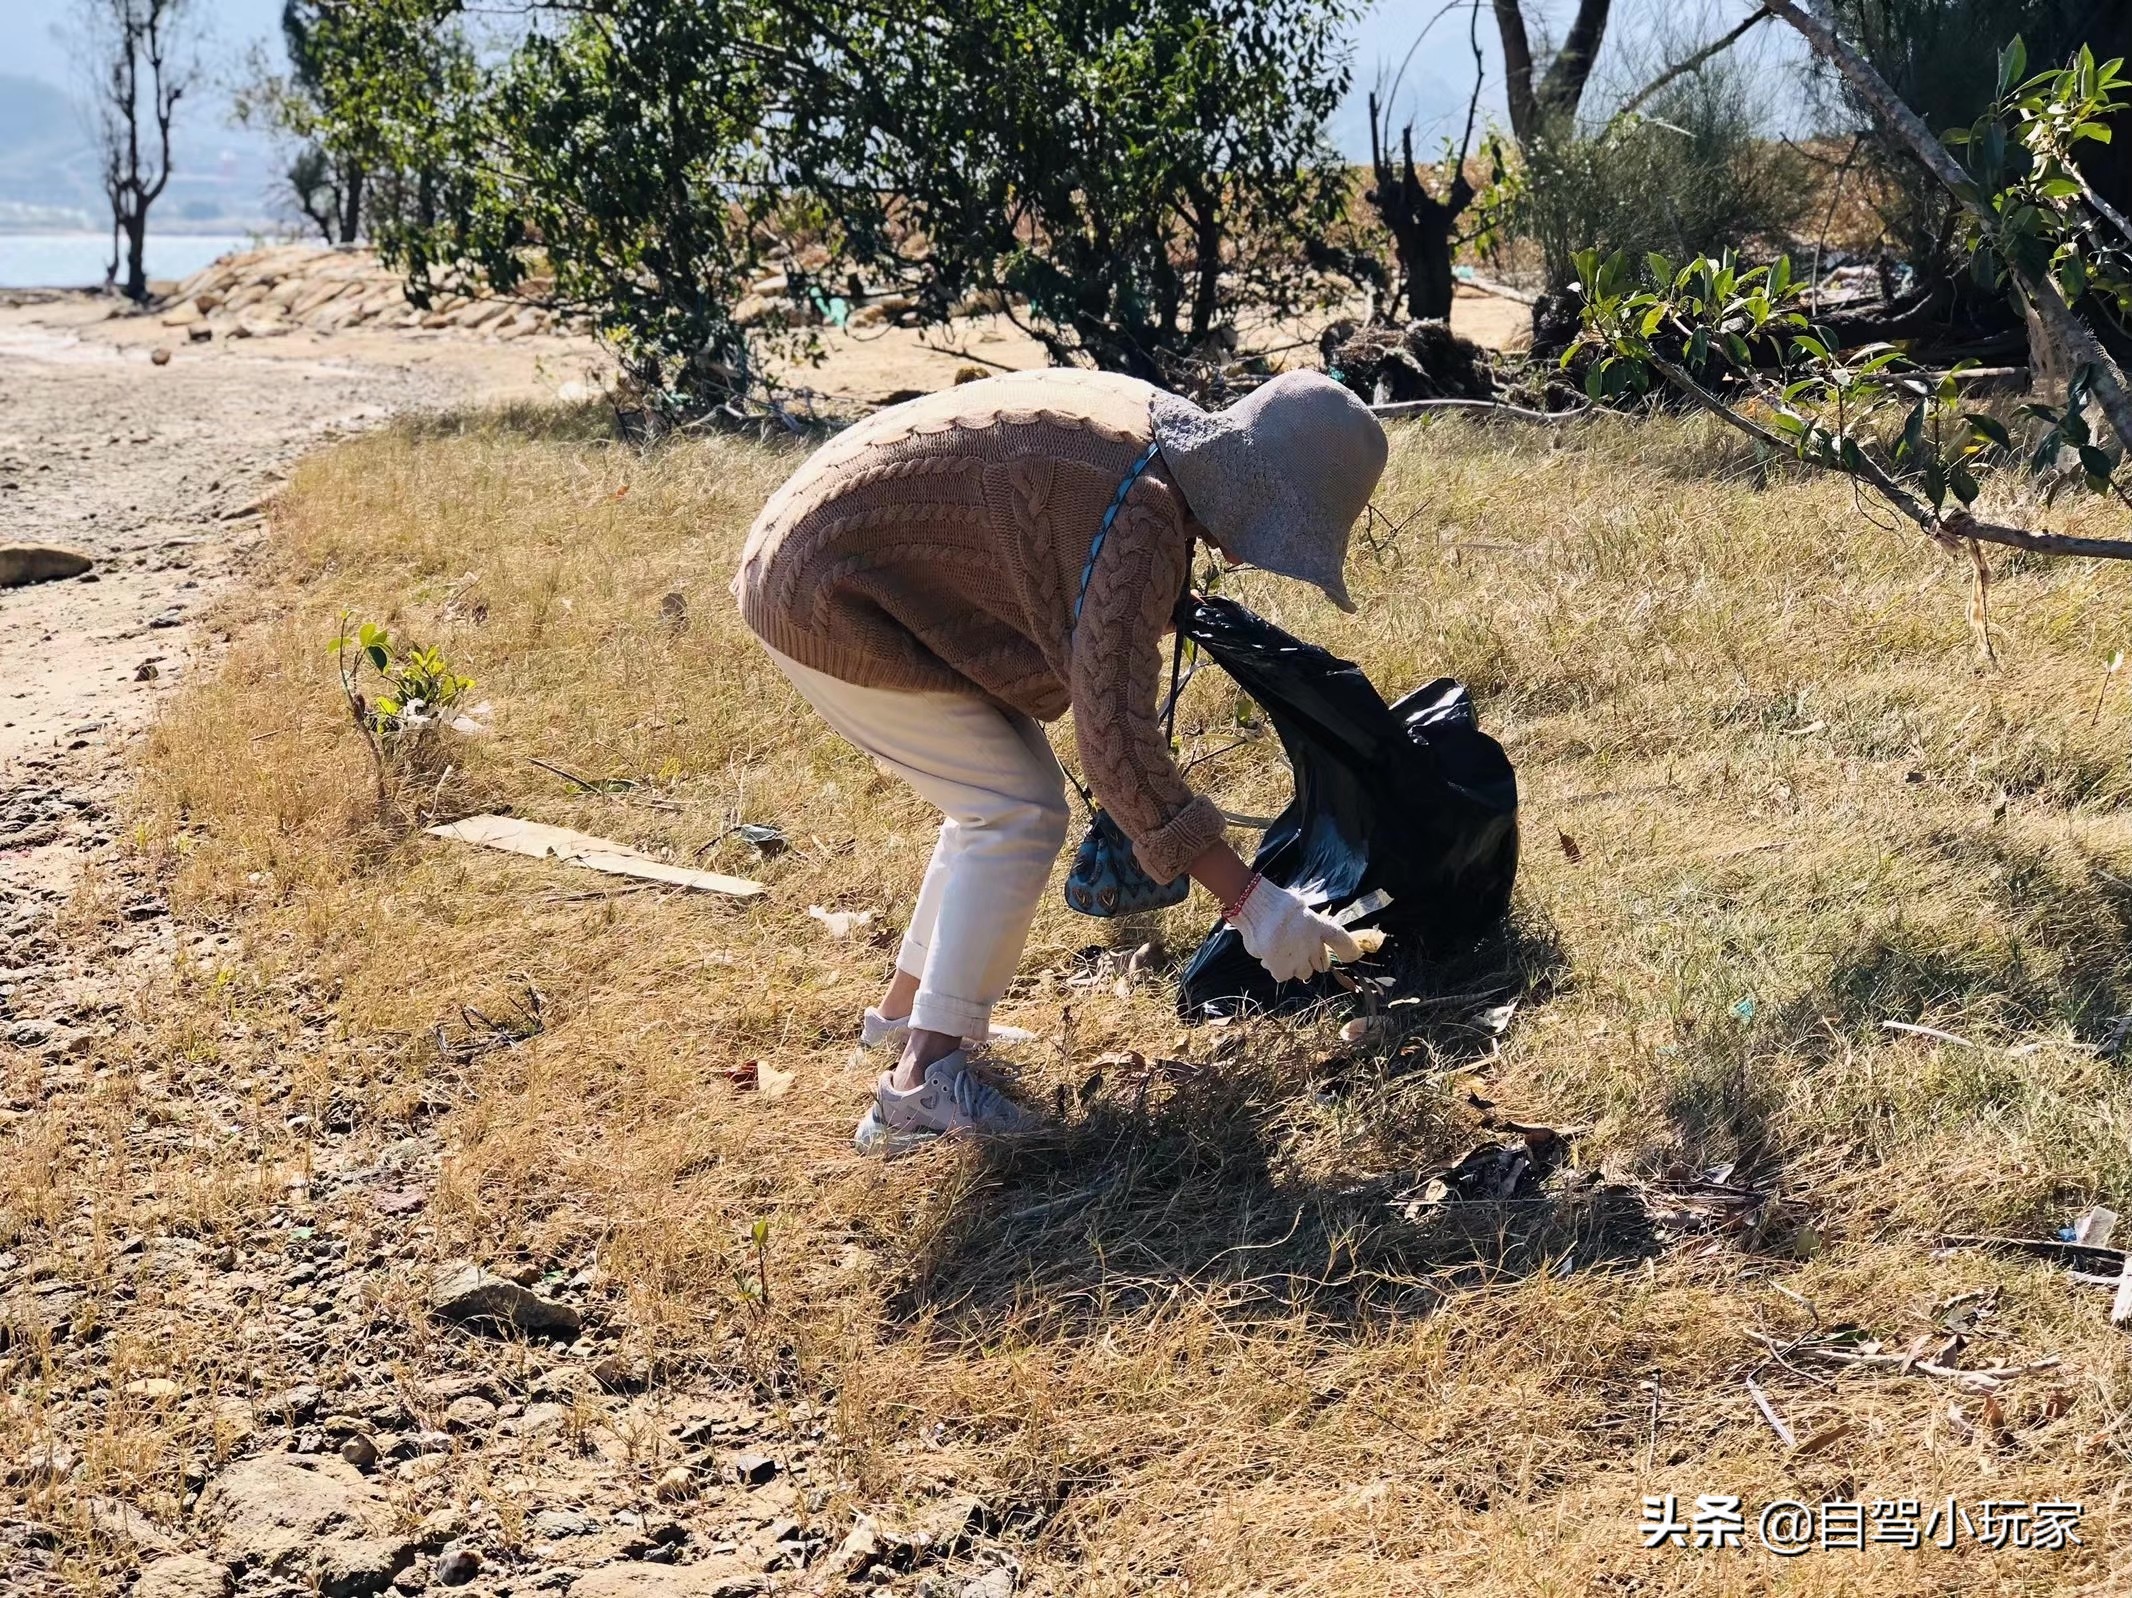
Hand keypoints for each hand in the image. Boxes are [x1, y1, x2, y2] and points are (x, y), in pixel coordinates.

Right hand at [1231, 878, 1360, 983]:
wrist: (1253, 906)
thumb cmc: (1273, 903)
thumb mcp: (1299, 906)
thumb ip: (1307, 923)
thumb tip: (1308, 933)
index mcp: (1317, 924)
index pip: (1340, 939)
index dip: (1349, 950)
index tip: (1354, 956)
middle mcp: (1312, 943)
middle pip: (1322, 963)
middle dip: (1312, 960)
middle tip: (1298, 950)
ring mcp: (1298, 958)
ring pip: (1304, 973)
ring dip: (1295, 966)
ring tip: (1280, 953)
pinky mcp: (1282, 968)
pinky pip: (1284, 976)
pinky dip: (1278, 969)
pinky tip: (1269, 958)